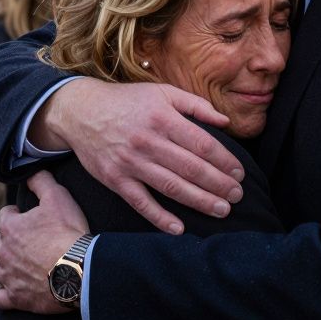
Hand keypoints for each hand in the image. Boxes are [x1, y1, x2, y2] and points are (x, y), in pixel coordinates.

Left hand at [0, 172, 88, 313]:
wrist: (79, 270)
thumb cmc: (68, 234)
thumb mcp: (58, 198)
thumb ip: (42, 182)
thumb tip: (31, 171)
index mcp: (11, 228)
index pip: (3, 216)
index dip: (13, 214)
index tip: (23, 216)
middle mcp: (4, 252)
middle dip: (4, 241)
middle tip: (21, 241)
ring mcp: (8, 277)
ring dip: (0, 266)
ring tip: (14, 264)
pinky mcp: (16, 298)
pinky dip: (3, 294)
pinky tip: (12, 289)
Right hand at [37, 78, 242, 233]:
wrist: (81, 111)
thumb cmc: (127, 101)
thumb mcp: (161, 92)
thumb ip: (195, 105)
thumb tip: (225, 123)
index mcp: (163, 117)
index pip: (202, 144)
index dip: (224, 161)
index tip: (239, 173)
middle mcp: (149, 141)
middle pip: (191, 168)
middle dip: (219, 185)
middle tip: (238, 196)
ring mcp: (131, 163)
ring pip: (172, 187)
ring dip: (200, 201)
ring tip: (221, 210)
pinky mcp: (116, 180)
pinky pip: (141, 203)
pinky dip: (160, 217)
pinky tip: (179, 228)